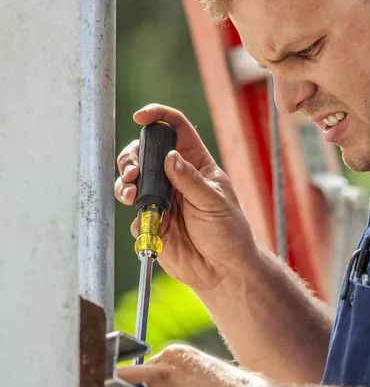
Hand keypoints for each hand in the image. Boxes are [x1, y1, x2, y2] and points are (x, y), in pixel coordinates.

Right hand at [115, 104, 256, 293]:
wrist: (222, 270)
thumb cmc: (228, 232)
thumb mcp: (215, 203)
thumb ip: (191, 181)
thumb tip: (170, 158)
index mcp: (196, 164)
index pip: (176, 129)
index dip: (159, 116)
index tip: (141, 116)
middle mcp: (176, 177)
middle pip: (145, 153)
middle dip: (131, 157)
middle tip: (132, 172)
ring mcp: (162, 199)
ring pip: (133, 181)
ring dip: (124, 184)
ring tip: (129, 194)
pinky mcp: (153, 221)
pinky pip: (134, 214)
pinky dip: (134, 216)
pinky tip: (145, 224)